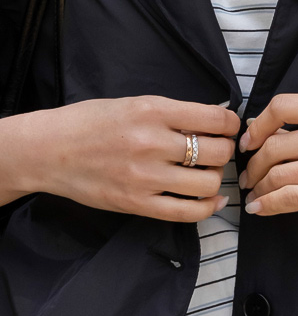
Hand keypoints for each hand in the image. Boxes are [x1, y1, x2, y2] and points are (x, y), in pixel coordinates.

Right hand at [0, 96, 240, 220]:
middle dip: (225, 151)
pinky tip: (211, 199)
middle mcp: (152, 143)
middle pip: (218, 152)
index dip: (232, 125)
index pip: (216, 119)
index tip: (229, 128)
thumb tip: (215, 121)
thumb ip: (172, 113)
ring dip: (215, 178)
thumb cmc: (90, 122)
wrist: (48, 150)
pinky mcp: (137, 204)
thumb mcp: (134, 103)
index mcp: (153, 111)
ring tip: (204, 173)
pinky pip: (188, 212)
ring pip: (208, 182)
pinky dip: (208, 207)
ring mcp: (145, 177)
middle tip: (216, 151)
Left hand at [240, 92, 297, 227]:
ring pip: (280, 173)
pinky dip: (270, 205)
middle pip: (276, 144)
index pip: (283, 106)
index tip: (249, 141)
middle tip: (249, 176)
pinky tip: (263, 209)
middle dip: (254, 164)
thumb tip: (270, 133)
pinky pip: (292, 199)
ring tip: (256, 195)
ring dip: (260, 187)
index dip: (257, 125)